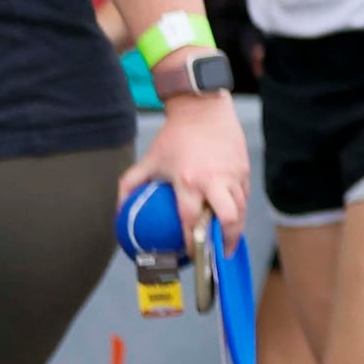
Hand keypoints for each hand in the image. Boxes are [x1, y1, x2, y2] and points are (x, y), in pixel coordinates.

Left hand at [126, 92, 251, 246]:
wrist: (202, 110)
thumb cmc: (173, 136)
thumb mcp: (148, 160)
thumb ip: (130, 185)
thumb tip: (118, 211)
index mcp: (188, 180)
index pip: (192, 220)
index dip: (192, 241)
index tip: (188, 253)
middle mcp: (214, 180)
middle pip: (229, 220)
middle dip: (227, 241)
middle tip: (221, 253)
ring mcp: (233, 175)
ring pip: (241, 210)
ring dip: (235, 228)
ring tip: (228, 240)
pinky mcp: (244, 170)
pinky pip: (244, 196)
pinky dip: (238, 208)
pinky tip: (232, 216)